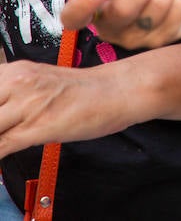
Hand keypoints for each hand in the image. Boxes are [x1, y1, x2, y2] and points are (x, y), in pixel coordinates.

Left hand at [0, 60, 137, 157]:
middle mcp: (17, 83)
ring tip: (5, 139)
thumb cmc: (82, 92)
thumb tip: (0, 115)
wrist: (118, 91)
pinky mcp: (37, 126)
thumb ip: (10, 100)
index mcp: (13, 72)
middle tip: (1, 130)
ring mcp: (26, 104)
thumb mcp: (38, 87)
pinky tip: (0, 159)